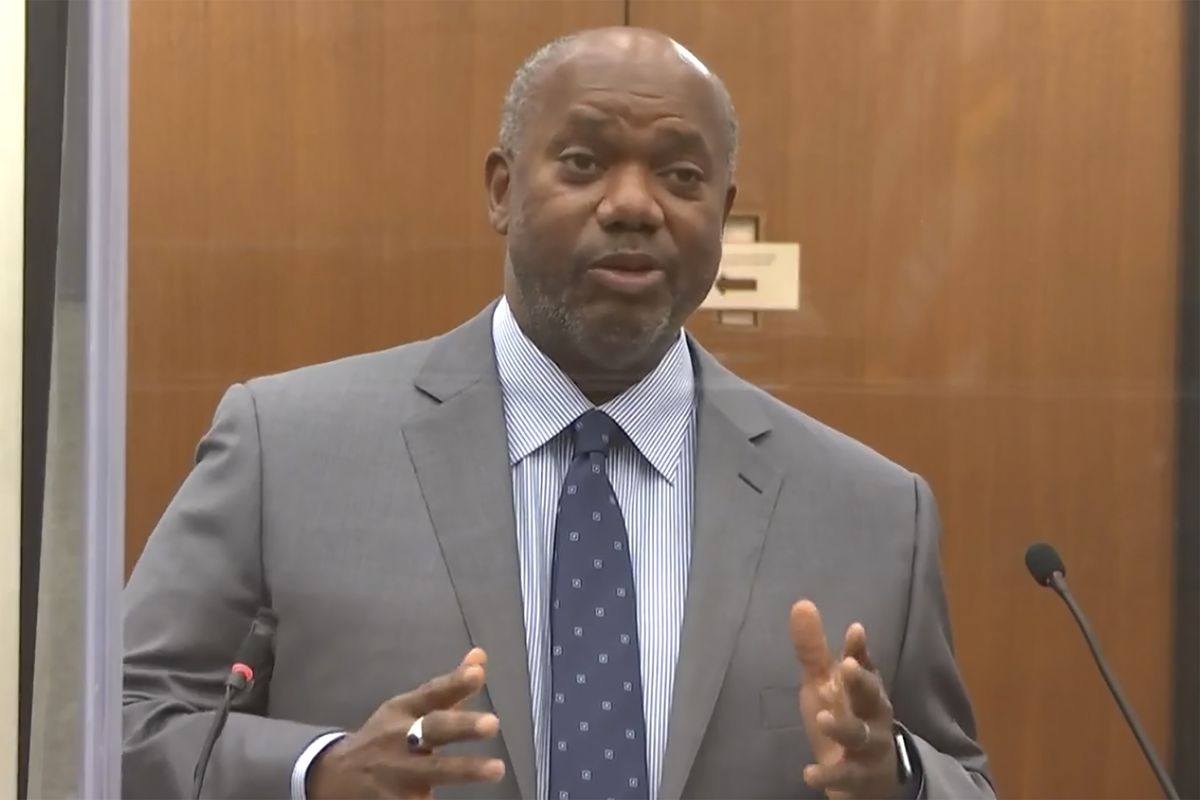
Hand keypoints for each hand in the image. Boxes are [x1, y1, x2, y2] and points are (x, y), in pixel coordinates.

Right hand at [307, 648, 505, 798]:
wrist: (337, 776)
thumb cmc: (387, 736)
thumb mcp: (410, 707)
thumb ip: (450, 687)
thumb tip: (481, 655)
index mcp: (404, 710)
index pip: (432, 693)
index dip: (454, 683)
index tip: (477, 673)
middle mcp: (401, 738)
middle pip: (433, 729)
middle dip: (461, 725)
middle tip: (492, 723)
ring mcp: (398, 772)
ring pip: (434, 769)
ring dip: (465, 769)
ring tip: (496, 769)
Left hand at [790, 600, 900, 799]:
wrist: (868, 777)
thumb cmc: (845, 715)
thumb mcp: (824, 682)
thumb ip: (814, 648)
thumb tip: (801, 602)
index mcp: (865, 688)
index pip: (865, 664)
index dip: (860, 649)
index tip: (854, 630)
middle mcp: (872, 714)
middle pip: (871, 696)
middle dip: (860, 681)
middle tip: (846, 666)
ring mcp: (868, 746)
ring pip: (859, 735)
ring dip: (843, 726)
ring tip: (824, 718)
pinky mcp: (857, 776)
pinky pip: (845, 775)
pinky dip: (828, 775)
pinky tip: (809, 773)